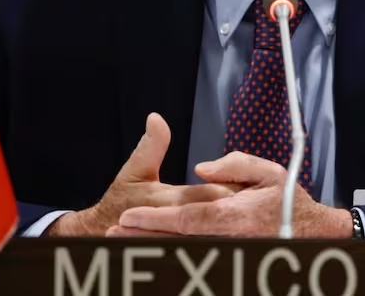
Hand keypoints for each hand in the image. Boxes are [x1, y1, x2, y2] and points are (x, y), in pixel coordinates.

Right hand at [47, 113, 238, 236]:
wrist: (104, 234)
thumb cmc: (120, 200)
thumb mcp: (134, 170)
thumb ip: (150, 146)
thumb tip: (156, 118)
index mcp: (167, 199)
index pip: (207, 193)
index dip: (229, 187)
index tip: (249, 182)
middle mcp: (176, 219)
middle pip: (216, 214)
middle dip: (238, 206)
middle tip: (260, 197)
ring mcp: (179, 237)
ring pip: (214, 232)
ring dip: (233, 224)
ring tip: (252, 217)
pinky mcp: (182, 246)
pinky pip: (207, 242)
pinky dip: (222, 237)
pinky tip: (237, 233)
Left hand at [108, 152, 350, 238]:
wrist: (314, 234)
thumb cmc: (290, 202)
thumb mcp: (270, 173)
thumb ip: (235, 165)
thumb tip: (201, 168)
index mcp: (234, 215)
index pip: (186, 218)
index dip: (154, 220)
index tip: (128, 217)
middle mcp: (228, 239)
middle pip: (176, 241)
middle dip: (142, 239)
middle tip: (110, 237)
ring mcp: (228, 253)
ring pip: (182, 253)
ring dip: (150, 251)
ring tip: (119, 248)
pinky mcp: (230, 260)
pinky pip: (197, 261)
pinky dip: (173, 259)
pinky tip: (152, 257)